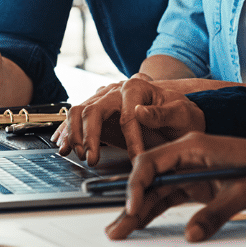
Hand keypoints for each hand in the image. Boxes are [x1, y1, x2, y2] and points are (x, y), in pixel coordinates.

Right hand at [56, 74, 206, 163]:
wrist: (177, 116)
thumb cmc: (181, 115)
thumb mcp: (182, 114)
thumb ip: (163, 113)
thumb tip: (139, 112)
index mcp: (136, 87)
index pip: (127, 115)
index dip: (131, 139)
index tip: (137, 158)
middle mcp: (115, 90)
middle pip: (93, 109)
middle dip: (90, 137)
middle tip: (92, 160)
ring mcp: (104, 100)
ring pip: (79, 112)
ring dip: (74, 135)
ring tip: (79, 156)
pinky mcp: (98, 112)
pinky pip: (76, 118)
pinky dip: (67, 132)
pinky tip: (63, 145)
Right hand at [104, 133, 245, 242]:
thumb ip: (218, 212)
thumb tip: (191, 234)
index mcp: (196, 146)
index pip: (152, 162)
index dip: (137, 185)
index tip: (131, 209)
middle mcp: (189, 156)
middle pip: (150, 178)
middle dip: (130, 203)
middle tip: (114, 229)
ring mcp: (194, 171)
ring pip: (158, 191)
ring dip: (139, 211)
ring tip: (120, 232)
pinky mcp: (201, 185)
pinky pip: (172, 198)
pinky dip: (157, 212)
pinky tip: (142, 225)